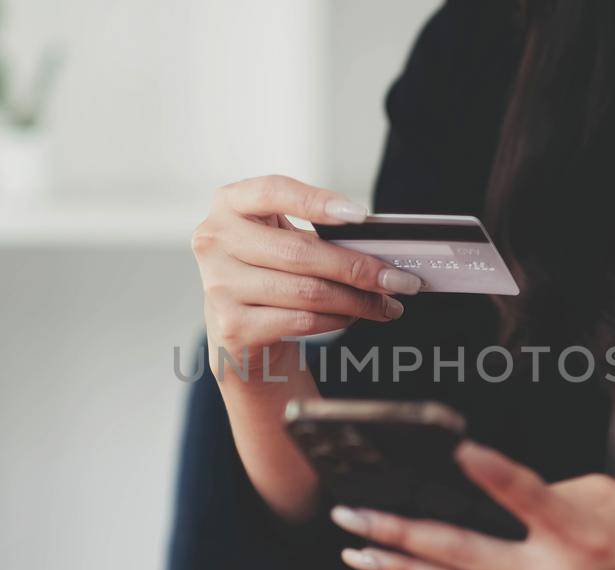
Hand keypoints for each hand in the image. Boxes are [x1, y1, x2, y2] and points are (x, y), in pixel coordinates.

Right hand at [192, 175, 422, 381]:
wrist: (240, 332)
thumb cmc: (270, 275)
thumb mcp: (282, 241)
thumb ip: (317, 234)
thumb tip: (380, 248)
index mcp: (230, 204)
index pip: (273, 191)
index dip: (317, 201)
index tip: (360, 216)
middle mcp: (215, 240)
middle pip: (299, 251)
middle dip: (359, 267)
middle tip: (399, 279)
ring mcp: (219, 285)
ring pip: (307, 291)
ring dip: (358, 300)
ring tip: (388, 304)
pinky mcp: (232, 326)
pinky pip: (301, 320)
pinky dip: (337, 320)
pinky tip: (354, 317)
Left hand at [330, 442, 614, 569]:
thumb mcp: (608, 498)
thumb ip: (547, 495)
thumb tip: (486, 494)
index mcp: (582, 535)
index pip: (526, 495)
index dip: (489, 471)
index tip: (452, 449)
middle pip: (463, 555)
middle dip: (399, 533)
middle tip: (353, 516)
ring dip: (401, 568)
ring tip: (359, 551)